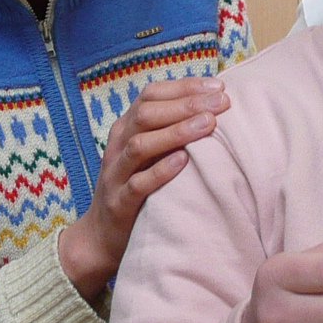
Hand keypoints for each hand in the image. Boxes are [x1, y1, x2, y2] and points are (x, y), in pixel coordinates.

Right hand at [59, 75, 227, 297]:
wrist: (102, 235)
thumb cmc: (136, 186)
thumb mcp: (148, 153)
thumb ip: (169, 129)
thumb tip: (212, 105)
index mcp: (125, 127)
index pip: (151, 95)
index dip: (184, 87)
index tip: (218, 86)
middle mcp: (118, 145)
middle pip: (146, 114)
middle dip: (185, 104)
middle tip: (220, 102)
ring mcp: (115, 174)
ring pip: (140, 144)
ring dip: (176, 132)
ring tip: (208, 124)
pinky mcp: (119, 203)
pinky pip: (138, 184)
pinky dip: (161, 171)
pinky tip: (184, 161)